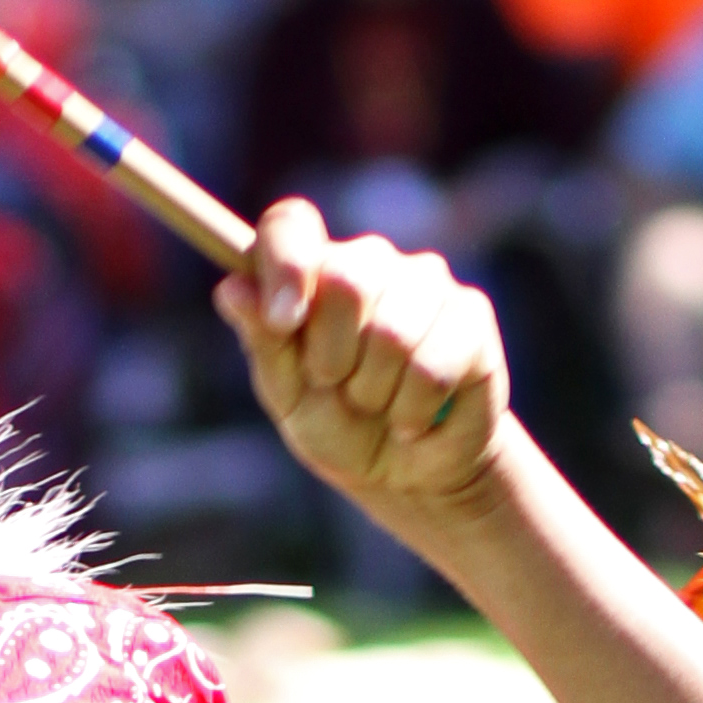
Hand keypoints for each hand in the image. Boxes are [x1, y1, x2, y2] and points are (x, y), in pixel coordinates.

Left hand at [217, 200, 510, 538]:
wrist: (409, 476)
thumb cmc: (341, 429)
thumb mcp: (290, 397)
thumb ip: (265, 343)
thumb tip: (231, 289)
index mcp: (315, 271)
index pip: (290, 226)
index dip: (285, 264)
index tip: (283, 321)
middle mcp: (371, 262)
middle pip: (345, 279)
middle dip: (332, 357)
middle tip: (339, 387)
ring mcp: (426, 283)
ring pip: (392, 333)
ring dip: (376, 393)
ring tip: (381, 407)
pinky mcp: (471, 316)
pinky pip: (433, 365)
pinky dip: (415, 410)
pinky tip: (416, 418)